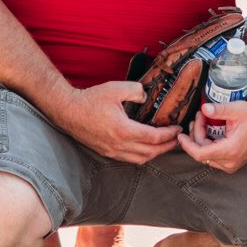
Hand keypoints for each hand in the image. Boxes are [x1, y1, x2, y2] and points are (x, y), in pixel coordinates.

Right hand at [54, 80, 180, 162]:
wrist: (68, 111)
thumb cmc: (91, 99)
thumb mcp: (116, 88)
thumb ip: (137, 90)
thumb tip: (146, 97)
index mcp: (123, 130)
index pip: (154, 138)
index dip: (169, 134)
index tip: (178, 128)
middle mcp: (118, 145)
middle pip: (150, 152)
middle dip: (167, 147)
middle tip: (178, 139)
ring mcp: (112, 151)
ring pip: (140, 159)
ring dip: (156, 153)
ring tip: (165, 145)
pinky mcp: (106, 152)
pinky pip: (129, 159)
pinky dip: (142, 155)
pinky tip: (147, 147)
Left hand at [178, 98, 246, 172]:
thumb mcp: (237, 109)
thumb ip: (219, 109)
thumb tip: (204, 109)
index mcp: (230, 150)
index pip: (200, 153)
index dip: (187, 145)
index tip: (180, 136)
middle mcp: (230, 162)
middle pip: (202, 153)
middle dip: (196, 134)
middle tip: (199, 116)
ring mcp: (231, 164)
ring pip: (207, 156)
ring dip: (201, 139)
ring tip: (202, 121)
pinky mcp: (232, 163)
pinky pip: (213, 157)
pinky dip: (208, 144)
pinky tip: (209, 131)